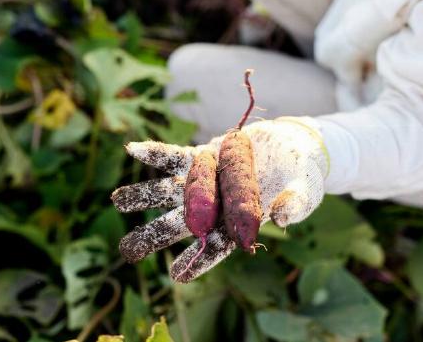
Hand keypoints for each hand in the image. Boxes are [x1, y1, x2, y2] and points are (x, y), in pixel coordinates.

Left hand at [111, 117, 328, 281]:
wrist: (295, 146)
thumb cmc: (303, 176)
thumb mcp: (306, 191)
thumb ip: (295, 204)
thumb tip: (283, 217)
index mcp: (238, 224)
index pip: (216, 247)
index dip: (199, 261)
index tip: (178, 276)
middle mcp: (215, 206)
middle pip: (180, 225)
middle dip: (154, 236)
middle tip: (128, 250)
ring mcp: (205, 182)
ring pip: (169, 192)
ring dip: (143, 195)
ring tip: (117, 201)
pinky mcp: (203, 156)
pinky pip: (175, 157)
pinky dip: (156, 153)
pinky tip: (132, 149)